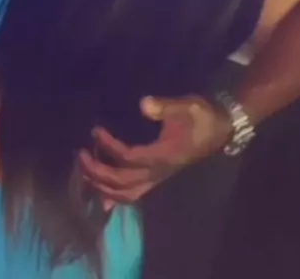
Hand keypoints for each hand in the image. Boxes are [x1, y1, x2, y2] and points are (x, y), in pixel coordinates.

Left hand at [79, 95, 231, 209]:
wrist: (219, 130)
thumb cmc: (201, 116)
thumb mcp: (186, 105)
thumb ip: (164, 106)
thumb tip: (143, 104)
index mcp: (163, 155)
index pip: (128, 158)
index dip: (109, 147)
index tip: (95, 131)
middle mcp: (158, 172)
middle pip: (121, 182)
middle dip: (97, 172)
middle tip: (80, 155)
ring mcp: (158, 178)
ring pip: (126, 194)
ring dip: (103, 187)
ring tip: (85, 173)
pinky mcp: (158, 178)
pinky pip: (134, 194)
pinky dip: (115, 196)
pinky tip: (103, 197)